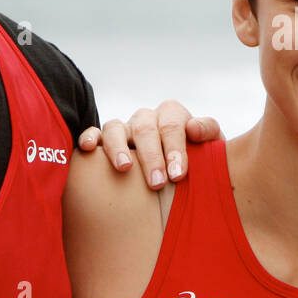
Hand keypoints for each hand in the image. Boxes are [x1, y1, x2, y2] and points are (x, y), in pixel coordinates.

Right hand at [76, 100, 222, 188]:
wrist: (179, 171)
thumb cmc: (197, 159)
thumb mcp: (210, 146)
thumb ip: (208, 132)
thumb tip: (194, 129)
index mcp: (172, 114)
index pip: (172, 126)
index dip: (175, 149)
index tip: (178, 175)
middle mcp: (146, 118)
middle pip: (145, 129)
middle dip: (151, 156)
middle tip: (157, 183)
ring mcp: (124, 129)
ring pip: (115, 128)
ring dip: (118, 147)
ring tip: (124, 168)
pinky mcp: (105, 140)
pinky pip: (93, 134)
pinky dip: (89, 137)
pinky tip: (87, 149)